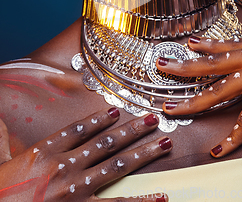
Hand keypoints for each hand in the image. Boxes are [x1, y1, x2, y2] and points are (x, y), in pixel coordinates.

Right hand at [0, 108, 170, 200]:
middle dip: (132, 130)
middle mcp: (64, 167)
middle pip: (105, 143)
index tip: (115, 109)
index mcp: (43, 152)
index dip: (98, 119)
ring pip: (117, 166)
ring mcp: (75, 190)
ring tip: (164, 143)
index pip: (77, 129)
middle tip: (153, 119)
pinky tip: (161, 196)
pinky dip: (142, 200)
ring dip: (143, 153)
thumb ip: (2, 139)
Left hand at [156, 32, 241, 157]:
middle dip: (184, 66)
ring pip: (218, 90)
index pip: (227, 45)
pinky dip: (232, 137)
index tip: (187, 44)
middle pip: (212, 63)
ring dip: (192, 102)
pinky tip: (220, 148)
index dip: (206, 45)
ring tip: (172, 109)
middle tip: (162, 66)